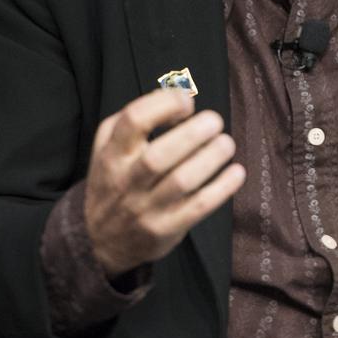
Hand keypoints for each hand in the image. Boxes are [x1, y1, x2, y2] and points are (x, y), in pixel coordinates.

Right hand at [84, 89, 244, 278]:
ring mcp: (145, 208)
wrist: (100, 240)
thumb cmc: (113, 181)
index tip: (187, 103)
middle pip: (159, 155)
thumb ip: (134, 119)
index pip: (133, 122)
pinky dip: (222, 188)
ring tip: (226, 143)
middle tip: (215, 121)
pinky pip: (198, 207)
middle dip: (193, 134)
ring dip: (211, 158)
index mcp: (112, 154)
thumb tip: (178, 97)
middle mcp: (126, 181)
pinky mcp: (165, 229)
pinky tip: (236, 172)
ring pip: (182, 181)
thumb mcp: (107, 148)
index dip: (164, 105)